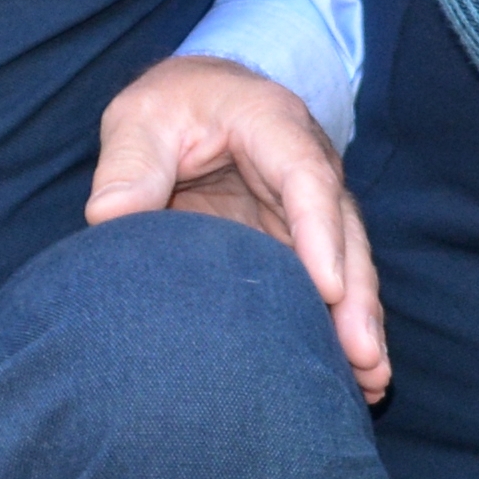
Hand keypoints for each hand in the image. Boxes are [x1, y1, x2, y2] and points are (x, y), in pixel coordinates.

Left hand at [88, 53, 390, 400]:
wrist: (199, 98)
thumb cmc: (171, 106)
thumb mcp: (141, 120)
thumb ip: (128, 165)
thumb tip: (108, 218)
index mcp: (273, 124)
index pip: (307, 177)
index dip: (320, 232)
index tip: (326, 288)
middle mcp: (309, 166)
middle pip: (344, 232)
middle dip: (355, 296)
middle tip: (362, 356)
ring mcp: (311, 209)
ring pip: (347, 265)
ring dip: (359, 323)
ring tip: (370, 381)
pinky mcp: (300, 242)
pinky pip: (328, 286)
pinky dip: (339, 328)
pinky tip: (353, 378)